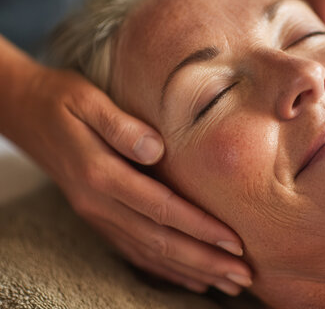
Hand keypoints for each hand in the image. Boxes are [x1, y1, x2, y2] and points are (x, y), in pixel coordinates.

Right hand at [6, 65, 250, 294]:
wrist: (23, 113)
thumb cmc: (61, 100)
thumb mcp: (88, 101)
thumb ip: (121, 126)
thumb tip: (157, 149)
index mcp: (100, 173)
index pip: (161, 209)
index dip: (200, 228)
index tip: (234, 242)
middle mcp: (98, 203)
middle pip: (159, 241)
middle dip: (205, 261)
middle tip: (243, 277)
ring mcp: (96, 215)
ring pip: (149, 253)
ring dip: (190, 271)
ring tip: (226, 283)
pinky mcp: (97, 218)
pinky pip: (134, 252)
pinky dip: (164, 269)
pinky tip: (189, 278)